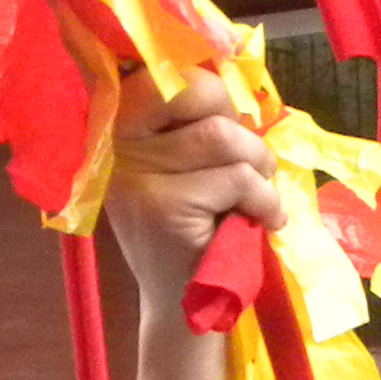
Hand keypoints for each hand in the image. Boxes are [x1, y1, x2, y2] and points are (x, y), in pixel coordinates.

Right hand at [101, 70, 280, 301]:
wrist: (184, 306)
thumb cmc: (196, 230)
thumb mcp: (186, 167)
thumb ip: (194, 124)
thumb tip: (234, 78)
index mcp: (117, 126)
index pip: (162, 73)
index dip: (209, 91)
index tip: (228, 125)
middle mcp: (115, 143)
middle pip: (197, 92)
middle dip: (240, 126)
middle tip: (251, 166)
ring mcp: (135, 174)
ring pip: (223, 137)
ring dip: (260, 168)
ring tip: (259, 198)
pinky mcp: (163, 205)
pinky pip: (237, 179)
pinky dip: (265, 201)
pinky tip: (264, 222)